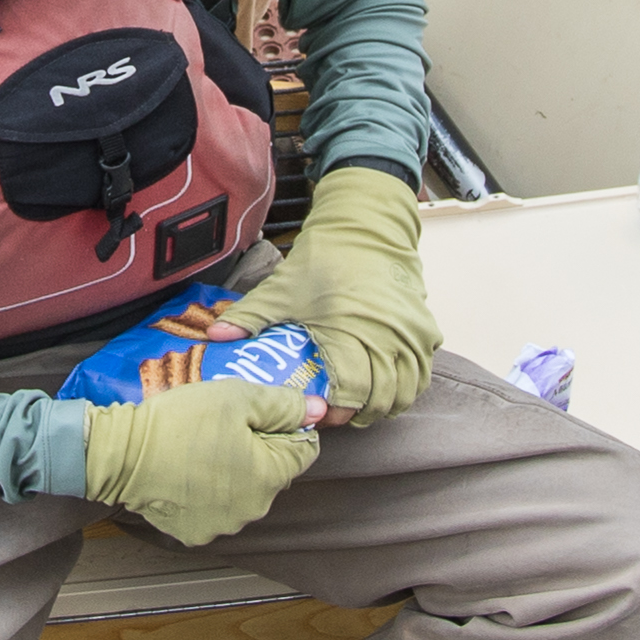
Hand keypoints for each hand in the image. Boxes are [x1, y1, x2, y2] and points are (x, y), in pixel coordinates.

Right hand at [82, 380, 320, 546]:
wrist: (120, 454)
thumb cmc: (180, 422)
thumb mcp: (237, 398)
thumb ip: (284, 405)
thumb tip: (319, 410)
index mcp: (270, 478)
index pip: (302, 450)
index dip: (285, 426)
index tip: (259, 413)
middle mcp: (252, 510)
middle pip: (272, 472)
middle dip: (257, 448)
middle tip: (226, 423)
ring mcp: (222, 526)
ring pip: (243, 490)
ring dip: (233, 470)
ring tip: (202, 444)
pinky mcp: (194, 533)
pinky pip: (214, 507)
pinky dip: (207, 490)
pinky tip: (187, 468)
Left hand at [216, 165, 436, 421]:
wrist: (368, 226)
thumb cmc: (325, 259)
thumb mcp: (282, 289)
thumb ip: (250, 316)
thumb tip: (215, 337)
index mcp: (349, 330)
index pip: (351, 392)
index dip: (337, 412)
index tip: (320, 412)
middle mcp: (386, 336)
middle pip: (381, 399)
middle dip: (359, 414)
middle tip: (338, 413)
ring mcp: (410, 333)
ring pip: (407, 391)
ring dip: (385, 404)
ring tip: (361, 405)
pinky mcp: (424, 329)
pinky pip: (422, 373)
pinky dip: (407, 387)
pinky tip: (385, 388)